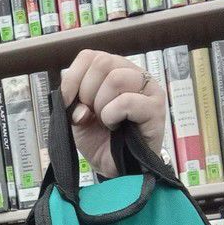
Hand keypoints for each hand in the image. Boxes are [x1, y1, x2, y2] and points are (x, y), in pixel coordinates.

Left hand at [60, 49, 165, 177]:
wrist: (117, 168)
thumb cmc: (101, 140)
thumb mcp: (78, 119)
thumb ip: (73, 103)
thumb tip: (79, 105)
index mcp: (114, 71)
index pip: (90, 56)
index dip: (73, 77)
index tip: (67, 101)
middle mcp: (133, 74)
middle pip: (102, 63)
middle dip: (87, 92)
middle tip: (91, 113)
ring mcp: (148, 89)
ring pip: (116, 78)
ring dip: (101, 104)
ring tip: (105, 120)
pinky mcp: (156, 108)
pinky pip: (127, 101)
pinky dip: (112, 115)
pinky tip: (115, 126)